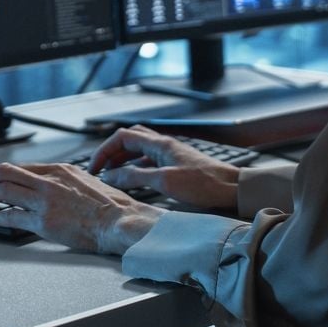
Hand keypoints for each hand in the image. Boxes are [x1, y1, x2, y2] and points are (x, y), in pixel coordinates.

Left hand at [0, 161, 163, 254]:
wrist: (121, 221)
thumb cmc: (112, 207)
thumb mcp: (87, 182)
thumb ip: (66, 182)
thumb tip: (55, 187)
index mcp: (60, 169)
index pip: (20, 167)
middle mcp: (49, 181)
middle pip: (5, 173)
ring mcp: (45, 200)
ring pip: (3, 190)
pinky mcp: (44, 221)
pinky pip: (10, 216)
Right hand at [85, 126, 240, 210]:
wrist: (232, 189)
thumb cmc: (204, 184)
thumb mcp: (165, 181)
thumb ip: (135, 177)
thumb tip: (110, 176)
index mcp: (160, 144)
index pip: (122, 137)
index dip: (104, 150)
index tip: (94, 168)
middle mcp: (164, 145)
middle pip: (129, 140)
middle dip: (111, 152)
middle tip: (100, 169)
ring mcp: (171, 155)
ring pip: (139, 150)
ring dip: (123, 160)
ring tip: (112, 175)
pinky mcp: (177, 166)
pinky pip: (149, 161)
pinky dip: (136, 167)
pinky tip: (135, 180)